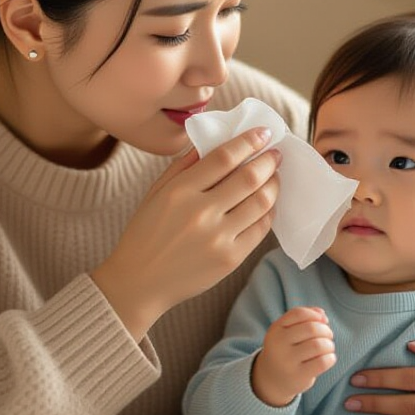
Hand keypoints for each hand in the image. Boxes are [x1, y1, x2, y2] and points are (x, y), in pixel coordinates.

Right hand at [91, 127, 281, 338]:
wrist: (139, 282)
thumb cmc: (145, 233)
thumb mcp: (155, 193)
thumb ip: (183, 165)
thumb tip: (214, 141)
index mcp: (180, 192)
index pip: (224, 158)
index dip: (248, 141)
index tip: (263, 133)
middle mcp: (201, 213)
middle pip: (249, 178)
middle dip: (268, 161)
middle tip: (276, 153)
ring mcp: (218, 238)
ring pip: (261, 202)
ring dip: (273, 185)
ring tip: (274, 177)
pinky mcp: (230, 259)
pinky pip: (260, 229)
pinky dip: (268, 212)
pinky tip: (266, 203)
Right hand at [251, 306, 335, 406]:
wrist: (271, 379)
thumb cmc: (286, 350)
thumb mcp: (287, 331)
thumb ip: (304, 318)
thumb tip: (323, 314)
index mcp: (276, 329)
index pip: (299, 313)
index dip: (315, 315)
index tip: (322, 321)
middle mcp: (279, 344)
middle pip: (311, 328)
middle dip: (326, 330)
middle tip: (328, 336)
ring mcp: (287, 361)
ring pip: (318, 345)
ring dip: (329, 345)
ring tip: (328, 347)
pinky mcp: (298, 376)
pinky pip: (322, 362)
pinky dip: (330, 358)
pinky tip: (328, 358)